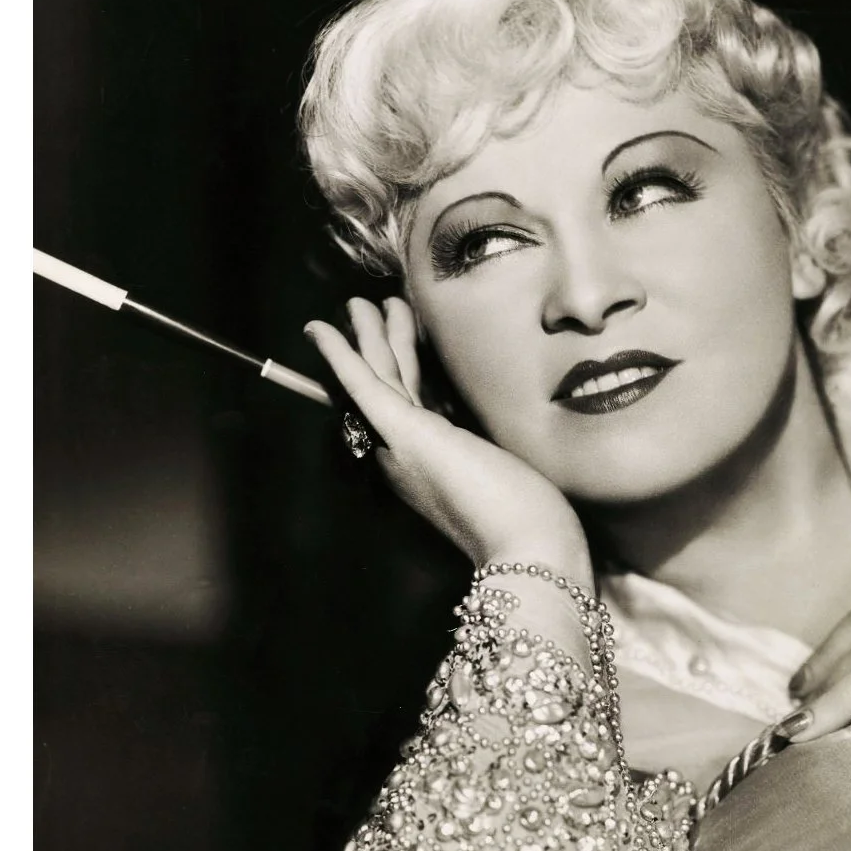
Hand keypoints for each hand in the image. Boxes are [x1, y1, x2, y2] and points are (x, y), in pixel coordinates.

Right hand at [305, 298, 592, 584]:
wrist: (528, 549)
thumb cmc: (530, 519)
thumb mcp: (511, 474)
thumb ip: (493, 451)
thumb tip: (497, 430)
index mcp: (432, 465)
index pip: (414, 407)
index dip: (407, 369)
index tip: (407, 342)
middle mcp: (407, 455)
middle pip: (390, 386)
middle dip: (380, 344)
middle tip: (367, 309)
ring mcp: (403, 444)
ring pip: (380, 375)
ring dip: (367, 334)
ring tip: (358, 302)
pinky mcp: (405, 432)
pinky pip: (364, 383)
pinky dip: (340, 354)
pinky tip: (320, 329)